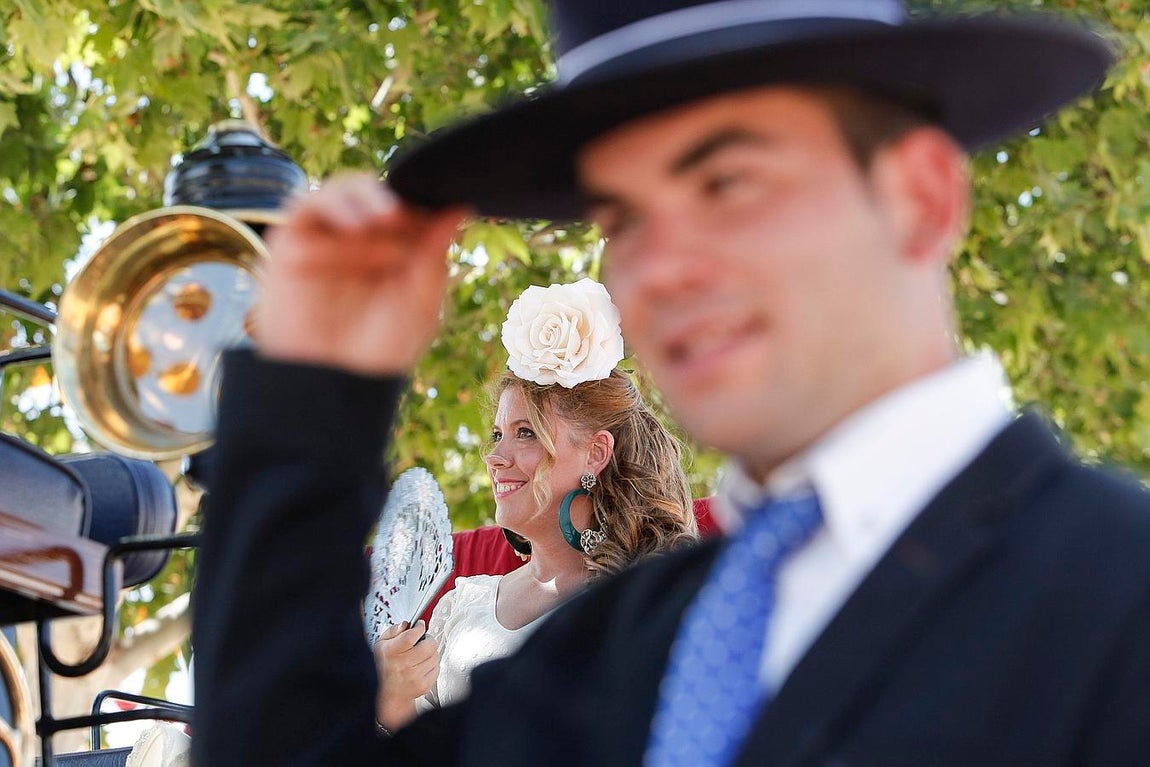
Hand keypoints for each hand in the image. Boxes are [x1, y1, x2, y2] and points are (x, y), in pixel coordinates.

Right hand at [258, 173, 469, 375]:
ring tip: (388, 221)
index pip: (412, 207)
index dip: (426, 203)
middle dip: (399, 201)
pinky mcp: (292, 240)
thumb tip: (460, 208)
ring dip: (370, 200)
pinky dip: (335, 211)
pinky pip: (308, 206)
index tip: (443, 209)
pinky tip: (354, 230)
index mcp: (396, 249)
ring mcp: (326, 237)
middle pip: (380, 192)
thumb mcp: (419, 302)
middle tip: (408, 218)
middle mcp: (361, 239)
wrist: (332, 379)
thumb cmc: (378, 349)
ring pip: (345, 189)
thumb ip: (434, 256)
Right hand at [373, 620, 439, 729]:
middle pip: (429, 645)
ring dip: (431, 652)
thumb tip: (406, 624)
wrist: (387, 694)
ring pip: (435, 656)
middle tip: (423, 640)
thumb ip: (393, 631)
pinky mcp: (424, 685)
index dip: (419, 628)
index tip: (420, 625)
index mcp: (391, 653)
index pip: (411, 636)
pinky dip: (432, 664)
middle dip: (428, 639)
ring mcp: (414, 677)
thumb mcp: (381, 645)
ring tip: (421, 655)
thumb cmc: (384, 667)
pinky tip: (423, 666)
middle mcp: (402, 666)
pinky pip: (437, 668)